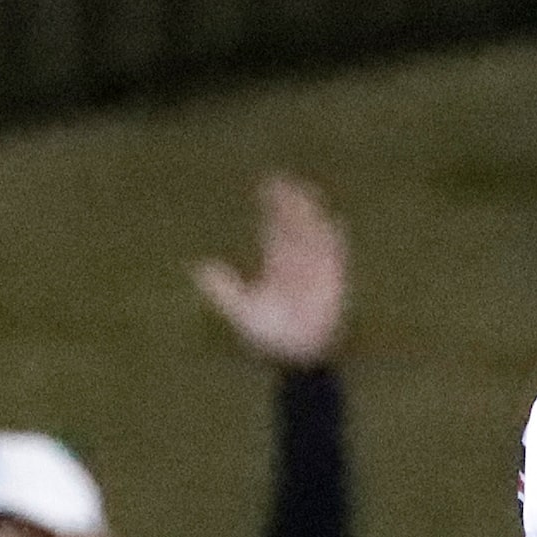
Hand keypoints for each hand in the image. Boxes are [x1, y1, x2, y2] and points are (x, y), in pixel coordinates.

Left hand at [193, 175, 344, 364]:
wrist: (299, 356)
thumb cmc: (269, 340)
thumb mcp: (242, 314)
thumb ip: (225, 292)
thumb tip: (201, 269)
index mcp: (274, 267)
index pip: (273, 230)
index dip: (270, 208)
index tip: (266, 187)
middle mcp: (295, 265)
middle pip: (292, 227)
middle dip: (288, 205)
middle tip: (282, 180)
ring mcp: (315, 271)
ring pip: (312, 236)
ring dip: (309, 215)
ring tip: (305, 194)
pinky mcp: (333, 281)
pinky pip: (335, 256)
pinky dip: (334, 240)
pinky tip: (333, 222)